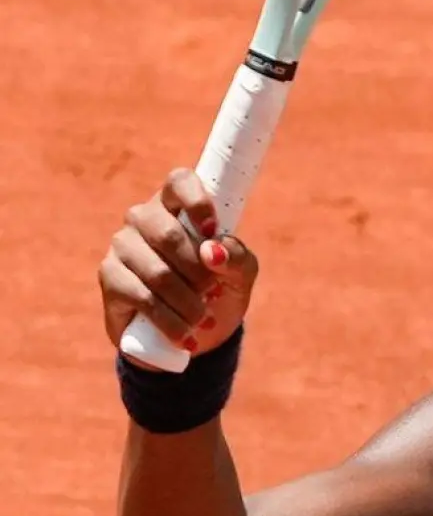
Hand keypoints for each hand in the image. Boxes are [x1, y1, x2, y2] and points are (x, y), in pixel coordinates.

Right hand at [99, 169, 258, 365]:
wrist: (195, 331)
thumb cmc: (220, 288)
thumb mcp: (241, 273)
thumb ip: (237, 257)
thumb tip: (212, 250)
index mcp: (178, 205)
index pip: (180, 181)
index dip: (197, 201)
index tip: (213, 230)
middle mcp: (144, 218)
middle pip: (167, 234)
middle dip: (199, 272)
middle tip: (213, 292)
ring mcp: (122, 246)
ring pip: (157, 272)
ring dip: (188, 302)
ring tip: (203, 319)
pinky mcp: (109, 277)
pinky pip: (141, 297)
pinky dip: (170, 320)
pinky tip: (184, 334)